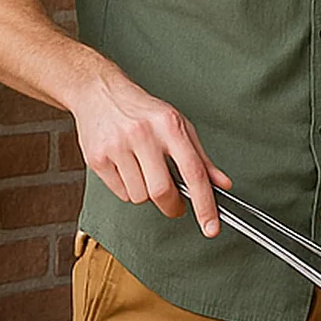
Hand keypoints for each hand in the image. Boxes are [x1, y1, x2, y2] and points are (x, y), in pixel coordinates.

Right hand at [68, 67, 231, 236]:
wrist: (100, 93)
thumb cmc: (144, 111)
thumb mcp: (179, 126)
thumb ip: (202, 158)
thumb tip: (223, 184)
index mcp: (170, 126)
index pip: (193, 172)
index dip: (204, 204)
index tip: (211, 227)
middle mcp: (143, 134)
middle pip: (162, 191)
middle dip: (172, 206)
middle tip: (175, 204)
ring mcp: (117, 146)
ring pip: (140, 196)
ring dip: (147, 194)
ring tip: (144, 170)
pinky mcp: (97, 158)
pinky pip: (121, 193)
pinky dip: (129, 190)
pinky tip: (127, 168)